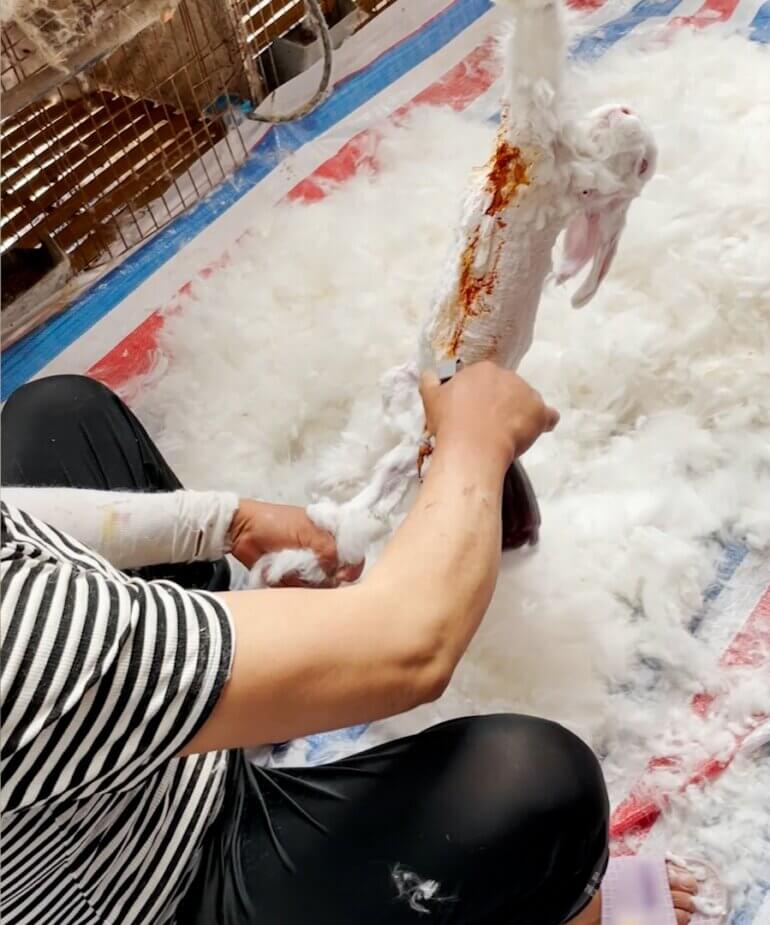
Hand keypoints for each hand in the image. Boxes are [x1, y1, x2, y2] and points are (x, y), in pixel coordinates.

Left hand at [229, 500, 363, 586]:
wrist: (243, 530)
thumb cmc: (277, 524)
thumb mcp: (308, 531)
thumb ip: (329, 551)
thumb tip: (339, 574)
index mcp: (331, 534)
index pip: (353, 554)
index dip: (351, 567)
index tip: (343, 577)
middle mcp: (322, 552)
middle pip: (338, 574)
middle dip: (329, 579)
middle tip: (313, 576)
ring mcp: (308, 566)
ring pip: (321, 585)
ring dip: (309, 583)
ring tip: (292, 572)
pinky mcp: (293, 578)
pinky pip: (303, 591)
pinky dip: (295, 587)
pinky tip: (283, 578)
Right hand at [419, 361, 558, 462]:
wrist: (472, 446)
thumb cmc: (451, 423)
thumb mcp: (431, 399)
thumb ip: (430, 382)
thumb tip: (430, 373)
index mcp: (483, 370)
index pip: (487, 380)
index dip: (481, 397)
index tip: (474, 413)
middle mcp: (508, 376)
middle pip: (508, 389)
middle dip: (501, 404)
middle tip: (488, 426)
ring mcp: (527, 393)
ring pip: (527, 402)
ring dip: (520, 414)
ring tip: (507, 435)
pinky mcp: (540, 413)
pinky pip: (549, 416)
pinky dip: (544, 423)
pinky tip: (535, 432)